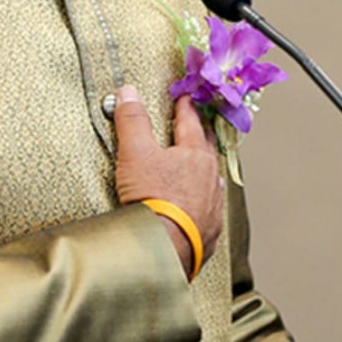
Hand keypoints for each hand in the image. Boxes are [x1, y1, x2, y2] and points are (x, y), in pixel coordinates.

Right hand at [113, 84, 225, 275]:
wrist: (163, 247)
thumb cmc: (152, 199)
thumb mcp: (135, 153)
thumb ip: (132, 121)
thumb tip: (128, 93)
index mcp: (195, 155)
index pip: (190, 122)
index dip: (185, 107)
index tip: (185, 98)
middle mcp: (210, 178)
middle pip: (207, 150)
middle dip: (200, 136)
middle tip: (197, 127)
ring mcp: (212, 206)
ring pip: (212, 181)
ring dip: (204, 171)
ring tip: (199, 167)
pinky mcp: (209, 231)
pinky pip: (210, 210)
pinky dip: (203, 203)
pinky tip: (197, 207)